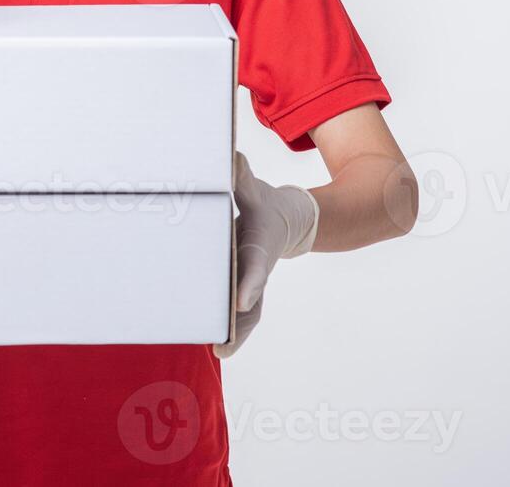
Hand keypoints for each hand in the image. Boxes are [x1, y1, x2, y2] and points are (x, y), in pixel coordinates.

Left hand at [215, 151, 318, 357]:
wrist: (290, 218)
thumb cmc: (264, 204)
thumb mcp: (253, 188)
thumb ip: (240, 177)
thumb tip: (231, 158)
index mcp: (260, 244)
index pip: (255, 265)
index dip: (249, 283)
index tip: (241, 300)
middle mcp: (260, 267)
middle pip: (252, 297)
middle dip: (239, 320)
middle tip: (224, 342)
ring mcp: (256, 280)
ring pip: (249, 312)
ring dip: (237, 332)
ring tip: (220, 352)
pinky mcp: (249, 287)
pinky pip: (243, 313)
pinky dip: (235, 331)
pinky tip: (219, 349)